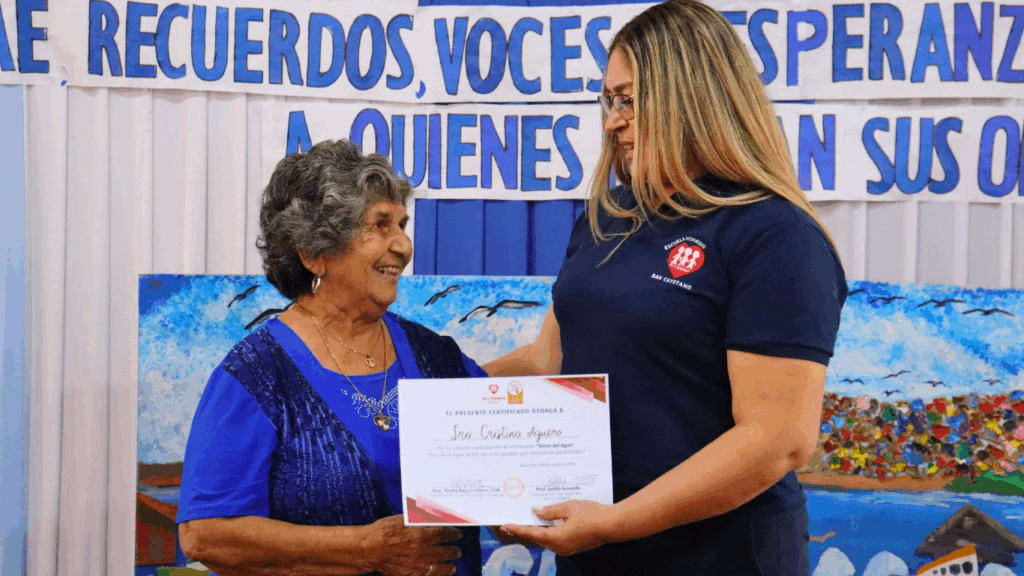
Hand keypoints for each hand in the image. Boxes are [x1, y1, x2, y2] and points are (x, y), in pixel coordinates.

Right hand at [367, 515, 462, 575]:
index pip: (445, 533)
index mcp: (423, 533)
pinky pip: (429, 575)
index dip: (453, 534)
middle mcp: (424, 549)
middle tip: (458, 551)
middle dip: (454, 551)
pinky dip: (438, 574)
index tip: (458, 534)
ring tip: (453, 565)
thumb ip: (421, 519)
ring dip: (449, 565)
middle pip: (445, 551)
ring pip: (440, 565)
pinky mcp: (412, 574)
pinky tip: (441, 573)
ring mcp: (418, 564)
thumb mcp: (404, 519)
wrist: (370, 549)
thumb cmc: (385, 530)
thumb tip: (436, 517)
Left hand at [499, 500, 615, 555]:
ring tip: (527, 520)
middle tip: (513, 521)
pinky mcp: (573, 547)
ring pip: (547, 539)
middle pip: (537, 537)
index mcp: (556, 539)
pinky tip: (546, 523)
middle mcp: (559, 547)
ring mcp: (567, 549)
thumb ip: (550, 510)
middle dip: (525, 529)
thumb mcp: (568, 507)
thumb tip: (536, 511)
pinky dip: (548, 531)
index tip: (505, 525)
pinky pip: (556, 539)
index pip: (531, 533)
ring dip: (537, 530)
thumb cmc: (591, 514)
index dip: (517, 528)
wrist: (612, 525)